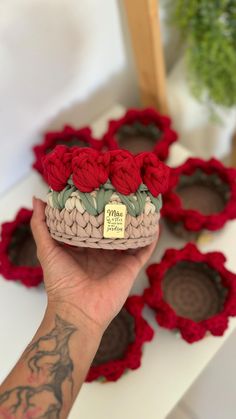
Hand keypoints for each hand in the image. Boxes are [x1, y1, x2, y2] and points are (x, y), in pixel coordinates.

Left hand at [31, 197, 157, 334]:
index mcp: (82, 247)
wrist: (77, 310)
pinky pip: (144, 249)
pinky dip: (150, 237)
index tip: (98, 188)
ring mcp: (117, 258)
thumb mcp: (47, 249)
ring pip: (130, 235)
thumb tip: (37, 198)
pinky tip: (154, 222)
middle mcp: (101, 251)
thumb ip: (41, 225)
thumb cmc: (60, 282)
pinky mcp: (131, 267)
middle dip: (117, 211)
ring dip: (136, 221)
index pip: (90, 222)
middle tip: (123, 189)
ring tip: (142, 201)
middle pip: (112, 227)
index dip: (94, 207)